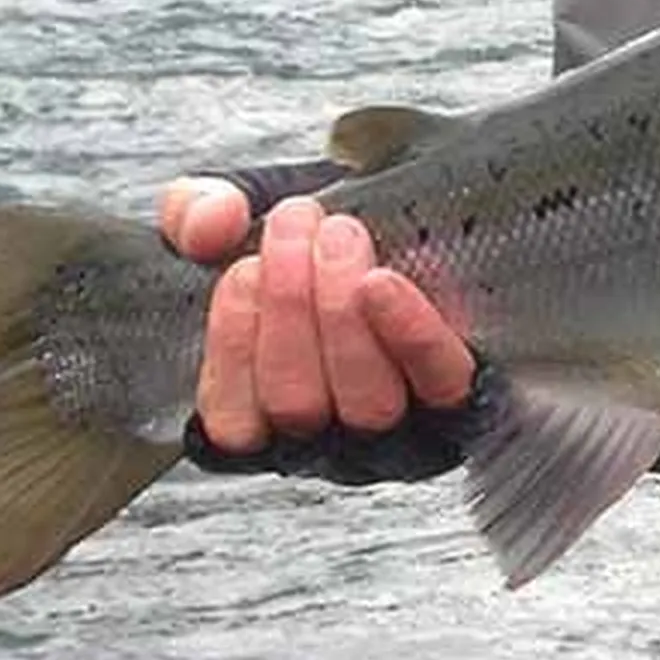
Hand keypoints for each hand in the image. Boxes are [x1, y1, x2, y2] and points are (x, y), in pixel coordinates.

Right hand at [158, 180, 477, 452]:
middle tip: (297, 222)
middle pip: (297, 404)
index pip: (234, 425)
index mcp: (263, 419)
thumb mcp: (239, 218)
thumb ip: (195, 216)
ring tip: (340, 234)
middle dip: (288, 305)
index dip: (233, 345)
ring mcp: (401, 433)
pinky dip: (408, 332)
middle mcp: (328, 443)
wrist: (416, 220)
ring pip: (365, 404)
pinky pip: (440, 382)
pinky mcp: (464, 403)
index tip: (244, 265)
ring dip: (339, 312)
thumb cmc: (315, 238)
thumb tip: (210, 226)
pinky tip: (381, 282)